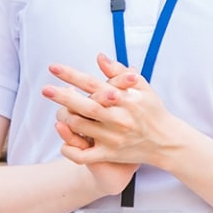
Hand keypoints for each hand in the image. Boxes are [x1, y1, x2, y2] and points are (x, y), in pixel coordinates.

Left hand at [42, 53, 183, 186]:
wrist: (166, 141)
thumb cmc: (152, 110)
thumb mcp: (141, 87)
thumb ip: (118, 72)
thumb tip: (99, 57)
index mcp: (124, 98)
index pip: (92, 84)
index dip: (71, 75)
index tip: (53, 68)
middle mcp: (118, 118)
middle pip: (84, 106)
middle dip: (62, 97)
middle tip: (46, 90)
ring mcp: (113, 137)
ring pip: (80, 127)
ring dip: (66, 119)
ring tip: (61, 111)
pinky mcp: (110, 154)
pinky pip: (84, 155)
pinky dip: (70, 150)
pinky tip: (64, 142)